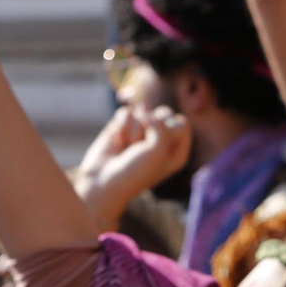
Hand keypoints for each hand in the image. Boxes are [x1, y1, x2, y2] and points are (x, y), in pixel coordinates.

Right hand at [74, 105, 191, 229]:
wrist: (102, 181)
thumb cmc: (135, 171)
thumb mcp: (158, 151)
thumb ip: (160, 125)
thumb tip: (142, 105)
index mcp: (178, 149)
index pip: (182, 123)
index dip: (168, 129)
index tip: (157, 145)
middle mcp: (163, 139)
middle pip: (165, 113)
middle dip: (150, 127)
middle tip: (140, 146)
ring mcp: (143, 131)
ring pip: (144, 111)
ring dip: (133, 130)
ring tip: (127, 148)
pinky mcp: (125, 126)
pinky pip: (127, 113)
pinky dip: (121, 126)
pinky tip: (118, 141)